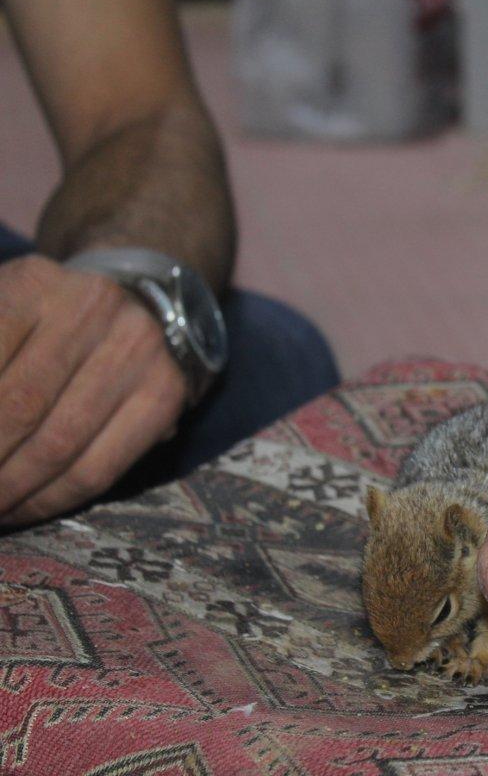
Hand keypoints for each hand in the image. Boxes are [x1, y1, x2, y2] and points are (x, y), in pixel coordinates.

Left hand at [0, 254, 186, 523]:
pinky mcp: (165, 394)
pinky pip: (100, 467)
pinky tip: (21, 509)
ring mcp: (138, 354)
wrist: (142, 300)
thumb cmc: (47, 316)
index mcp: (36, 284)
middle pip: (18, 407)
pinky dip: (51, 499)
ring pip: (59, 445)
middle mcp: (95, 311)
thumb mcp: (1, 307)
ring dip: (8, 489)